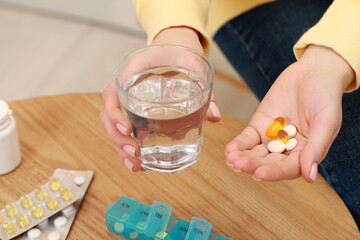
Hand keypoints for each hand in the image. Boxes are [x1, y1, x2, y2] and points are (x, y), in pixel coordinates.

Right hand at [100, 27, 220, 171]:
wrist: (175, 46)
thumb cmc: (179, 52)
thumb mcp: (193, 64)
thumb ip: (204, 88)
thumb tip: (214, 116)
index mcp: (129, 74)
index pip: (110, 96)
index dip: (114, 115)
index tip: (127, 129)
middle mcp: (124, 90)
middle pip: (108, 118)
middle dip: (118, 139)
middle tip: (135, 154)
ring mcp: (128, 102)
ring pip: (115, 128)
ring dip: (122, 149)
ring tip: (136, 166)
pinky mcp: (137, 111)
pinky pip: (127, 130)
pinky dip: (130, 147)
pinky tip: (141, 163)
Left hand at [225, 45, 354, 181]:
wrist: (313, 72)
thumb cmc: (326, 96)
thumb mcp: (326, 121)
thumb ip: (316, 147)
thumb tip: (310, 176)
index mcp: (306, 153)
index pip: (289, 168)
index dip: (274, 172)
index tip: (259, 174)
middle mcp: (288, 149)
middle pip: (269, 162)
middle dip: (253, 164)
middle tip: (238, 165)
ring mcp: (272, 138)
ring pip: (256, 152)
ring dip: (243, 157)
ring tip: (231, 159)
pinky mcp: (260, 125)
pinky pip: (248, 138)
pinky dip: (239, 144)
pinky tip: (230, 149)